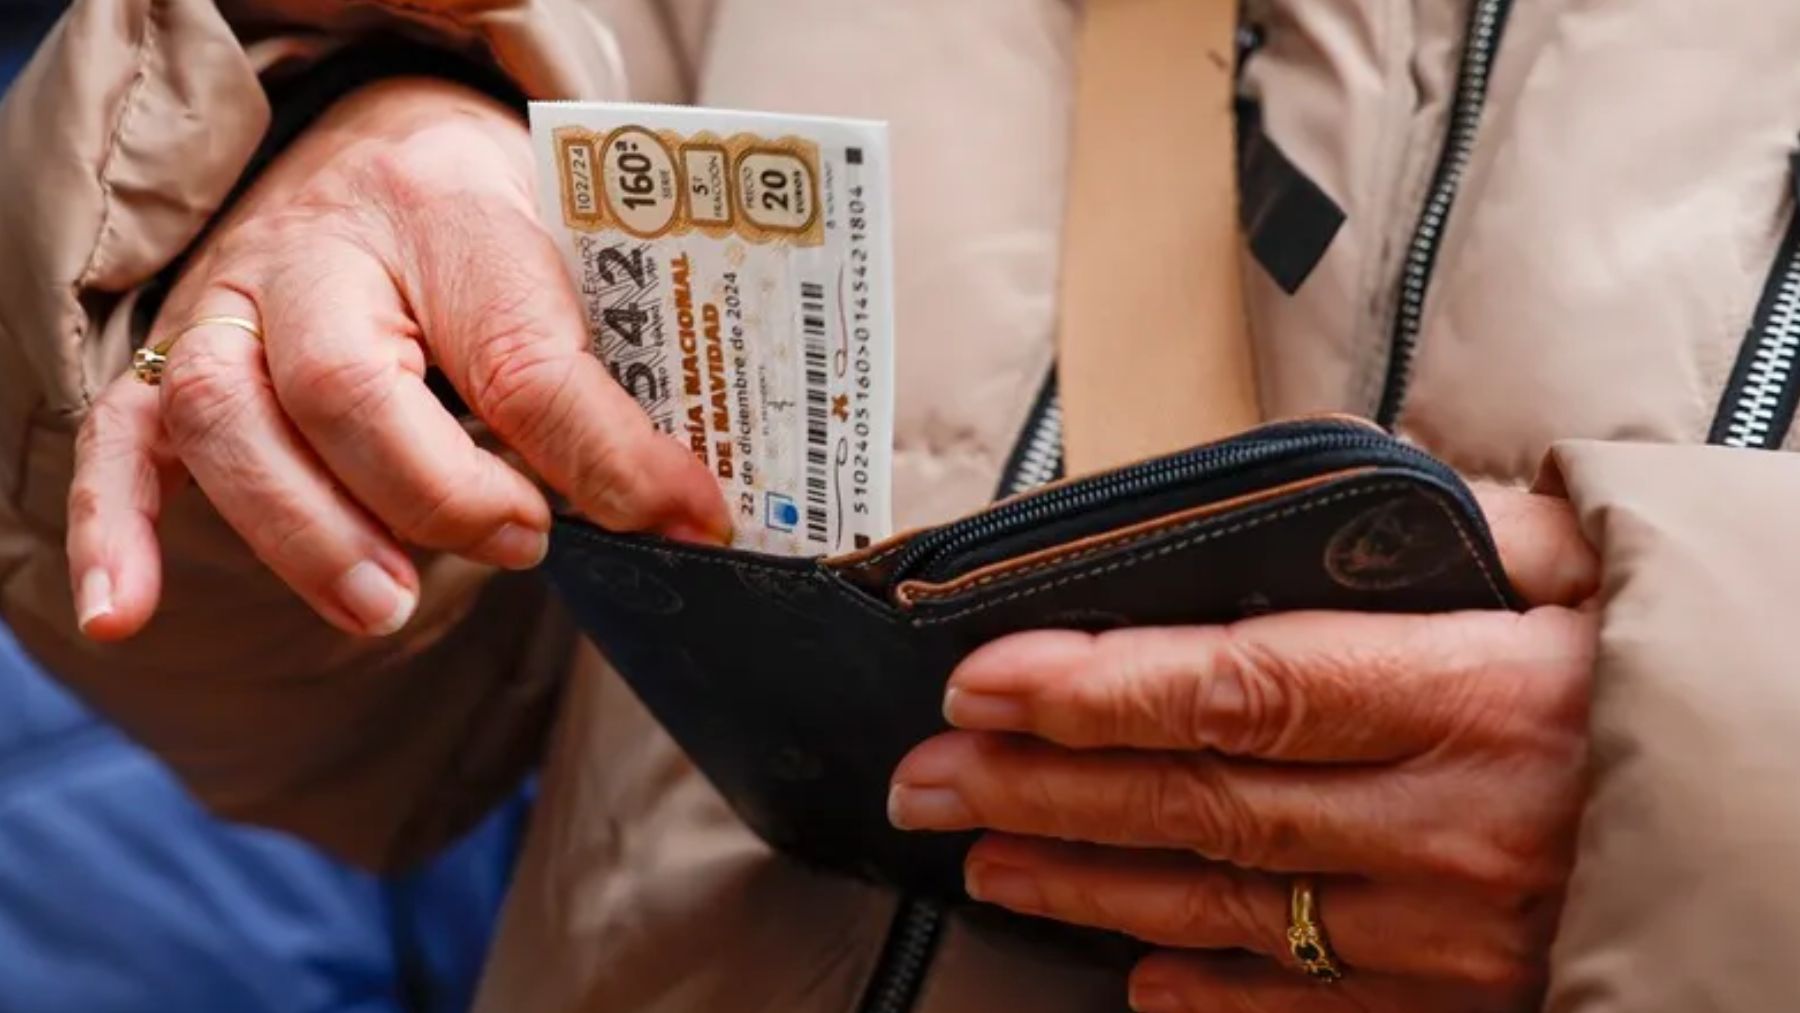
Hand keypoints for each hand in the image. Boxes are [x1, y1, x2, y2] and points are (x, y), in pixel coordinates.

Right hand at [67, 77, 728, 639]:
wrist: (389, 146)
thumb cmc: (496, 223)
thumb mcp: (574, 261)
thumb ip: (612, 374)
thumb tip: (687, 515)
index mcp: (450, 212)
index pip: (520, 349)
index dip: (605, 454)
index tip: (687, 517)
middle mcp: (323, 252)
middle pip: (346, 385)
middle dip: (438, 495)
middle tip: (525, 543)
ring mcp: (233, 305)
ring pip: (229, 418)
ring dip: (309, 532)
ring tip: (390, 607)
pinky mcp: (176, 359)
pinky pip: (121, 440)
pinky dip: (117, 531)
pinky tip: (128, 616)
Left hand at [889, 486, 1599, 1011]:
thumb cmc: (1707, 688)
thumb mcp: (1606, 571)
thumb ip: (1477, 531)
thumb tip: (1358, 506)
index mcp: (1478, 698)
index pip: (1243, 685)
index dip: (1098, 684)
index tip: (988, 673)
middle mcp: (1451, 828)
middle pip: (1200, 800)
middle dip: (1043, 784)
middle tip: (930, 773)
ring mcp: (1452, 940)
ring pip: (1228, 909)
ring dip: (1089, 877)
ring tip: (985, 852)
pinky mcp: (1468, 1009)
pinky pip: (1312, 1010)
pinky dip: (1211, 994)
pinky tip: (1132, 974)